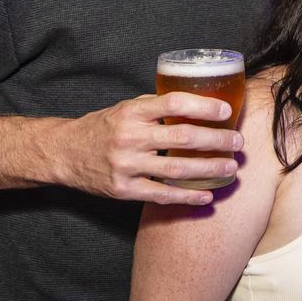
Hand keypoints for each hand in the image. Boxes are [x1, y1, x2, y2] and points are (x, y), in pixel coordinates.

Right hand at [58, 93, 243, 204]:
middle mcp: (129, 138)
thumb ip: (157, 107)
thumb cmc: (104, 127)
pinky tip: (207, 195)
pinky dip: (187, 196)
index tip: (226, 110)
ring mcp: (126, 166)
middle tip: (238, 142)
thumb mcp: (126, 108)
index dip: (203, 106)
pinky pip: (161, 195)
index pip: (173, 104)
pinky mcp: (123, 189)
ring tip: (230, 167)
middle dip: (216, 140)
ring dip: (209, 169)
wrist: (63, 153)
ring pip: (176, 169)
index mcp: (132, 112)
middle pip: (182, 138)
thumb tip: (199, 104)